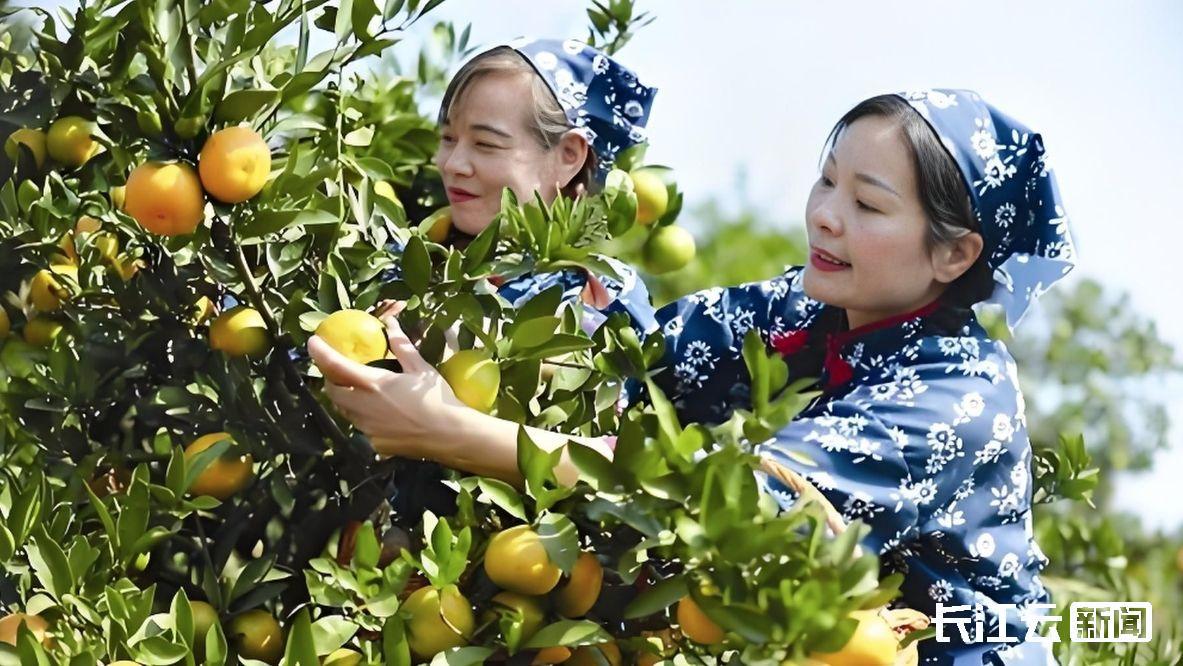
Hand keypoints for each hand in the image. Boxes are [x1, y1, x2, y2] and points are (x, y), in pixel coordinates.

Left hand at [307, 303, 466, 459]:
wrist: (451, 436)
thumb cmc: (437, 398)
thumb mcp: (420, 368)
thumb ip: (400, 345)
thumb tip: (390, 323)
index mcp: (374, 384)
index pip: (336, 366)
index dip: (320, 353)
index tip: (313, 342)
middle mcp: (364, 407)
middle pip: (333, 391)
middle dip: (330, 379)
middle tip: (338, 369)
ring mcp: (367, 428)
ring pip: (346, 411)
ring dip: (346, 398)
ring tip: (359, 390)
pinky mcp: (375, 443)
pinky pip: (362, 427)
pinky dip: (364, 416)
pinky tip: (382, 414)